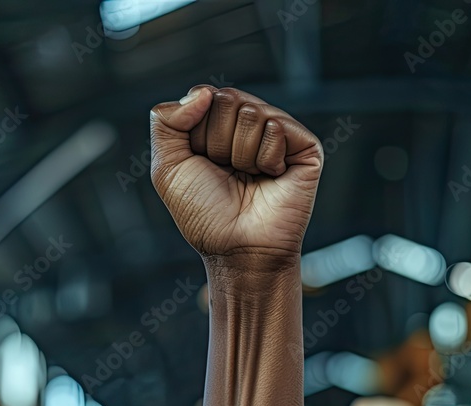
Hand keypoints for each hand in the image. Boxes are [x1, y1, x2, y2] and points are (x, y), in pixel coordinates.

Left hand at [150, 86, 323, 263]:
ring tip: (249, 178)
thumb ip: (165, 121)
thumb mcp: (167, 167)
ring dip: (241, 154)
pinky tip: (271, 177)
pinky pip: (277, 126)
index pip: (204, 96)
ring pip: (251, 112)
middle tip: (227, 173)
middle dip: (217, 142)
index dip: (196, 133)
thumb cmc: (204, 214)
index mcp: (218, 124)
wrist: (237, 248)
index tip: (203, 164)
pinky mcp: (305, 146)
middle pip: (226, 99)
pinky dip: (266, 158)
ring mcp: (278, 133)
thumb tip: (204, 92)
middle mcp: (249, 124)